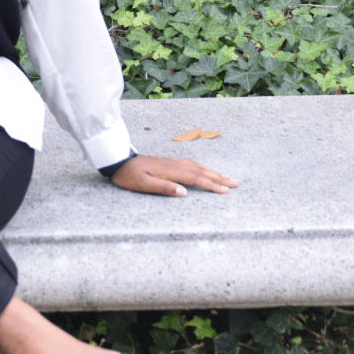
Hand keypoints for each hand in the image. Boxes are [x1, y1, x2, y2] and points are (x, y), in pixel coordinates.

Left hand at [111, 155, 237, 196]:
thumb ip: (163, 188)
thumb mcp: (143, 185)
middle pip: (200, 171)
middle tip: (236, 183)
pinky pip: (190, 164)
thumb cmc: (128, 175)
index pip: (196, 179)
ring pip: (197, 166)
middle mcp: (174, 164)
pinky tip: (204, 171)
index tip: (226, 190)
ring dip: (212, 172)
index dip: (212, 185)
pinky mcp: (168, 162)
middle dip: (219, 177)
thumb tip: (184, 192)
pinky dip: (202, 168)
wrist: (118, 161)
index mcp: (170, 171)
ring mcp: (171, 162)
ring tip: (226, 177)